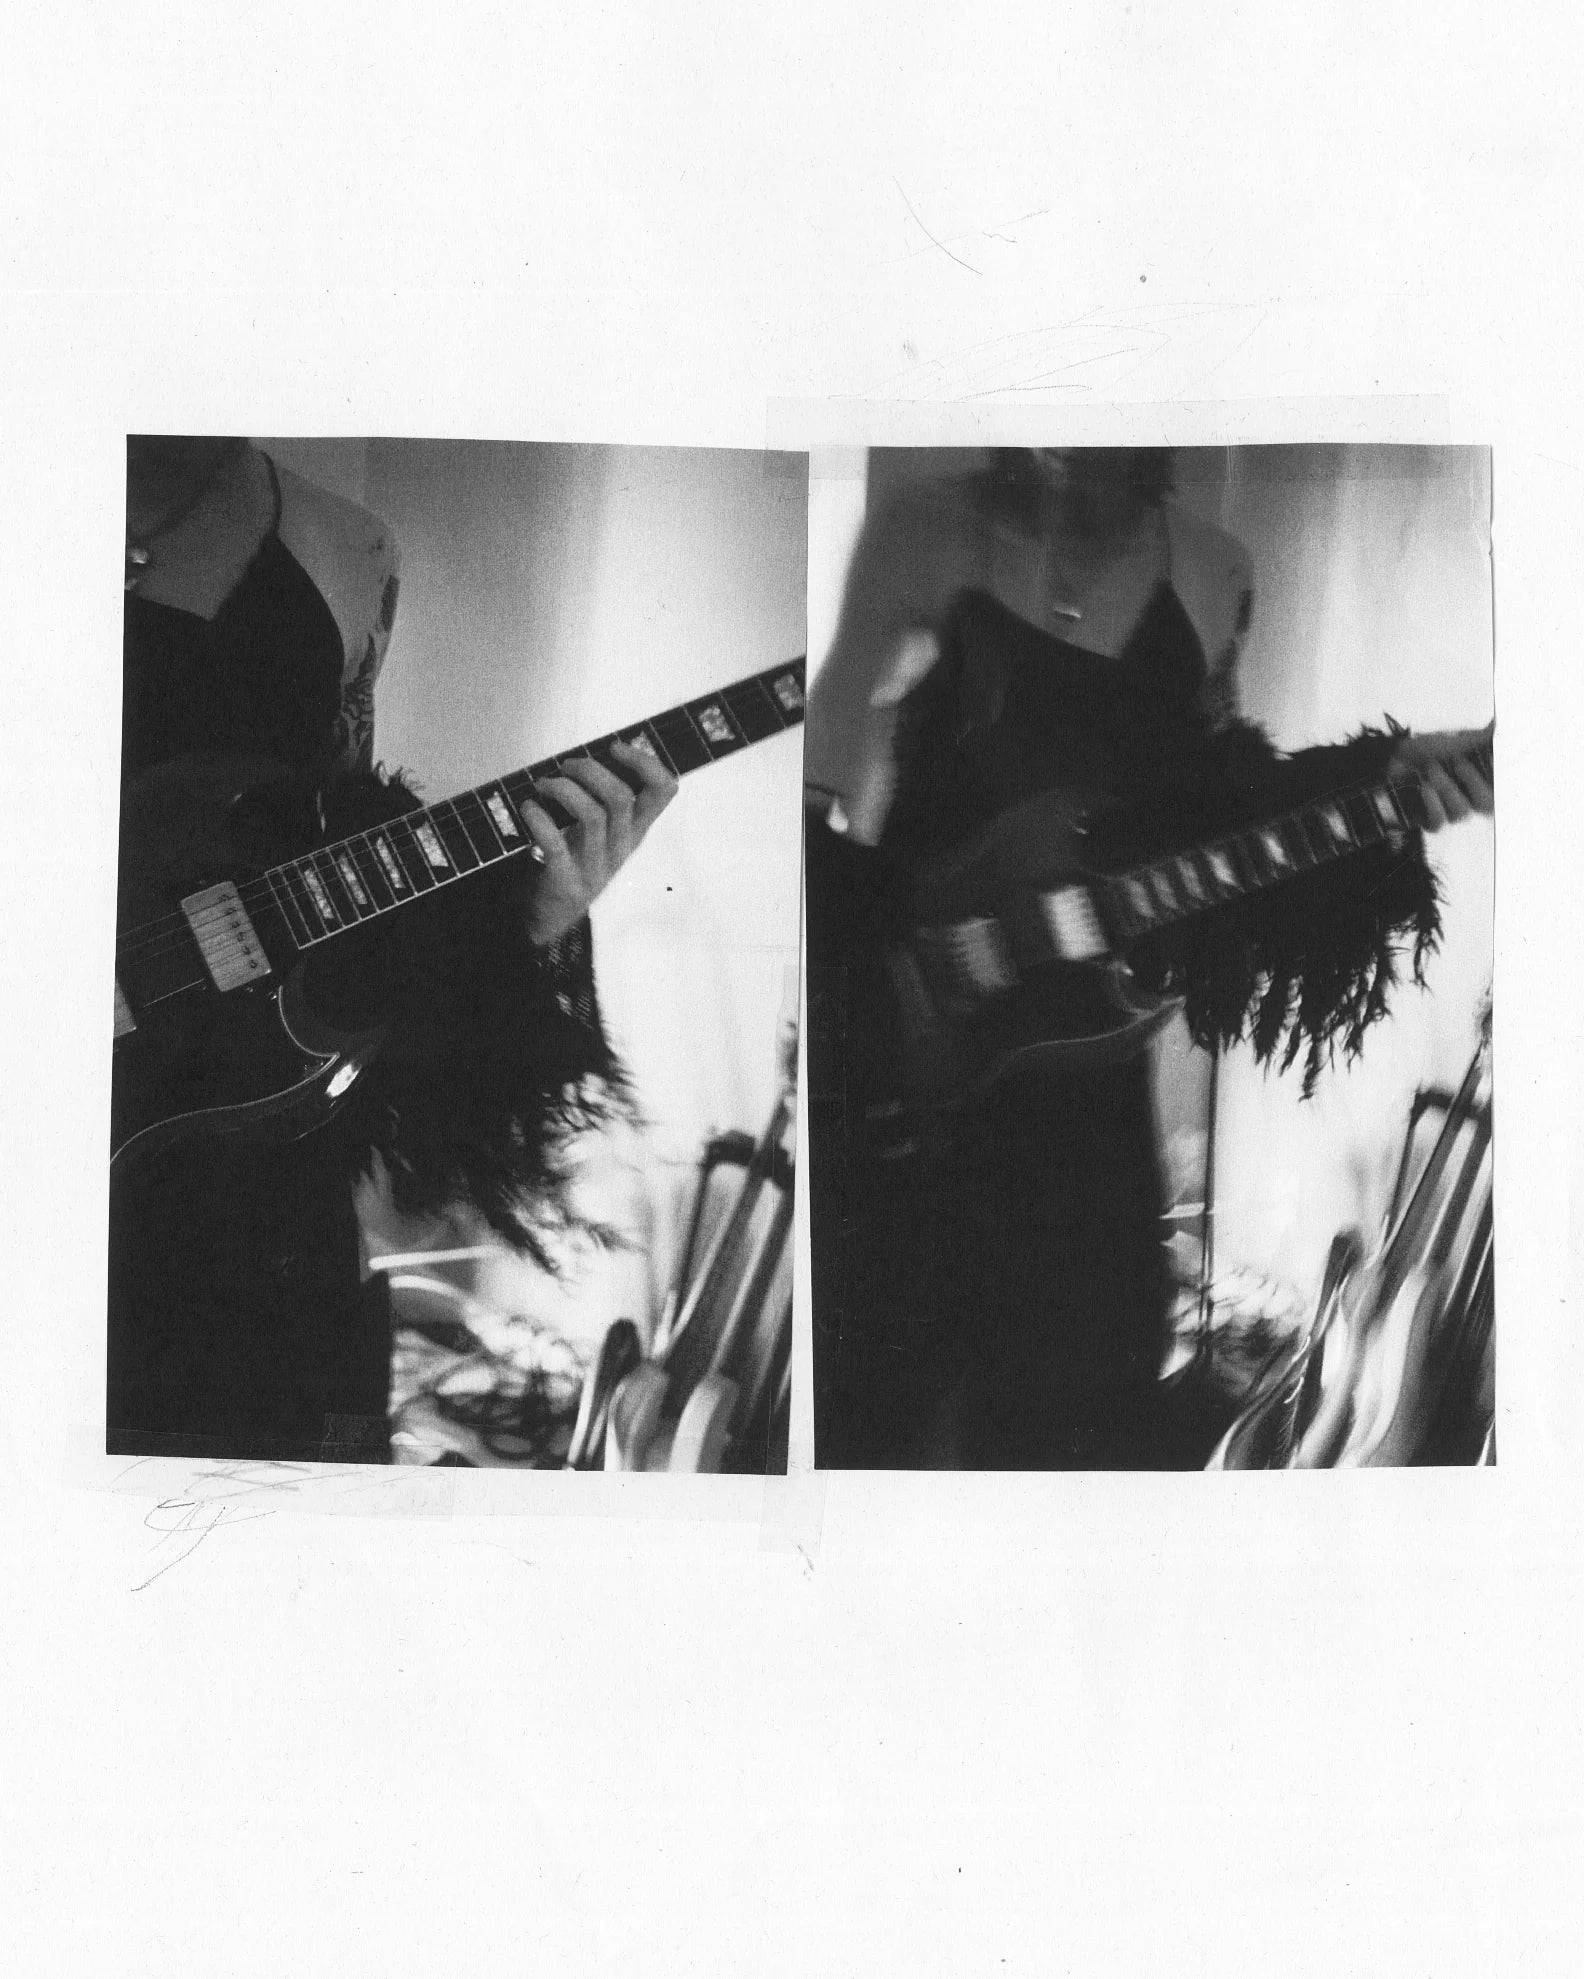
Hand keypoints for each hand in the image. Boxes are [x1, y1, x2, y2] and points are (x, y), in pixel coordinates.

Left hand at [517, 740, 678, 945]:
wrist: (551, 914)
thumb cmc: (573, 857)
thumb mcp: (602, 831)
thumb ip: (604, 797)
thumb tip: (593, 752)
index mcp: (636, 830)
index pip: (664, 792)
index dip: (645, 762)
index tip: (615, 747)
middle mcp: (622, 847)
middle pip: (621, 798)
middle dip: (590, 770)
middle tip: (566, 766)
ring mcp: (596, 866)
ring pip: (591, 815)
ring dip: (563, 789)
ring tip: (543, 784)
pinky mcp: (567, 879)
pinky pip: (555, 843)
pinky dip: (538, 818)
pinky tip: (528, 807)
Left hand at [1389, 722, 1493, 830]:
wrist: (1393, 757)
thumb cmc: (1427, 749)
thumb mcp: (1455, 740)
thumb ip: (1481, 738)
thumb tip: (1500, 724)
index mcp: (1480, 780)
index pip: (1501, 789)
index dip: (1500, 780)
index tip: (1492, 761)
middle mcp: (1468, 799)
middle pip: (1488, 806)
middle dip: (1475, 784)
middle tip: (1458, 762)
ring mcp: (1449, 811)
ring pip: (1461, 813)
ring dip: (1446, 788)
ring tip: (1430, 768)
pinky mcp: (1428, 821)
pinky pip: (1439, 823)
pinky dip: (1433, 805)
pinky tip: (1426, 789)